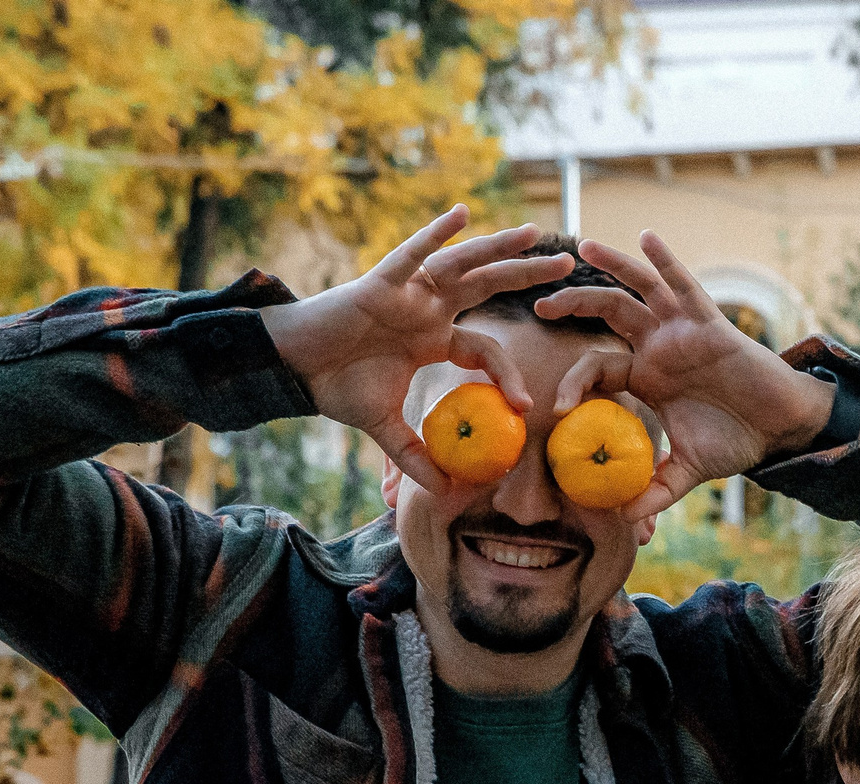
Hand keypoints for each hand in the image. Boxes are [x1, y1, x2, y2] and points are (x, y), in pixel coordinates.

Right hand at [258, 207, 572, 495]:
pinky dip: (435, 234)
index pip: (484, 350)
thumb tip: (443, 494)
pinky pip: (413, 255)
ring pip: (460, 265)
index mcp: (432, 340)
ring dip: (496, 248)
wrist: (292, 367)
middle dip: (525, 275)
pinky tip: (462, 215)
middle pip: (486, 288)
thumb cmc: (335, 387)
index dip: (507, 374)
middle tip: (567, 264)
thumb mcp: (384, 427)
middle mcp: (426, 310)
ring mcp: (406, 293)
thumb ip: (416, 455)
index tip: (526, 405)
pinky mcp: (380, 283)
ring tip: (533, 233)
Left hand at [535, 232, 839, 505]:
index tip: (559, 408)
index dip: (575, 382)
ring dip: (611, 265)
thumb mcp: (687, 470)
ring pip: (639, 289)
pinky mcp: (709, 323)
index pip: (598, 365)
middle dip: (573, 303)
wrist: (780, 428)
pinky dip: (666, 261)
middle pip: (608, 313)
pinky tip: (647, 237)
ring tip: (582, 246)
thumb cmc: (736, 441)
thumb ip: (654, 490)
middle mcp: (658, 346)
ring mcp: (682, 331)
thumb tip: (623, 521)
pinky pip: (684, 286)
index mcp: (646, 376)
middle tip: (540, 306)